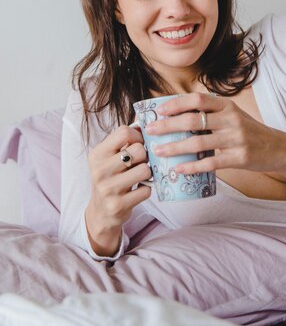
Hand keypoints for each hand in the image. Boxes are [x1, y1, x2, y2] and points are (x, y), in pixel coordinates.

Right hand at [85, 125, 151, 255]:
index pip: (124, 131)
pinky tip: (137, 190)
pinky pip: (146, 190)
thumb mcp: (112, 155)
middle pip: (138, 150)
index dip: (138, 136)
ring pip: (145, 170)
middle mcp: (99, 170)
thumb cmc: (111, 176)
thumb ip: (126, 136)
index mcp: (97, 153)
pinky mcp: (117, 205)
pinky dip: (146, 190)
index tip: (139, 144)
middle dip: (145, 156)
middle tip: (140, 163)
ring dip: (147, 173)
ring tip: (140, 176)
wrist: (101, 211)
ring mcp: (107, 188)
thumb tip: (144, 114)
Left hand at [144, 92, 285, 175]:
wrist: (279, 149)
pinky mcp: (239, 158)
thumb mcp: (233, 116)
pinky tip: (178, 169)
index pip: (198, 99)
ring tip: (158, 152)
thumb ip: (211, 114)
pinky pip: (210, 163)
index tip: (159, 110)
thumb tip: (177, 117)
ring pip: (198, 142)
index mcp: (227, 106)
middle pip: (193, 120)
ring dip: (174, 147)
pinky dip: (192, 166)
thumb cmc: (249, 132)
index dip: (176, 103)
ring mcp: (236, 139)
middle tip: (150, 131)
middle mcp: (231, 119)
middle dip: (168, 125)